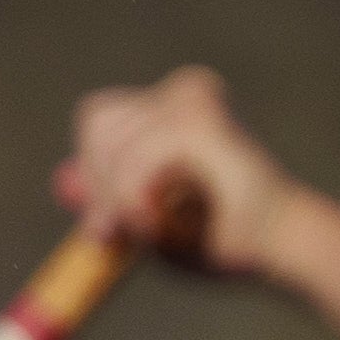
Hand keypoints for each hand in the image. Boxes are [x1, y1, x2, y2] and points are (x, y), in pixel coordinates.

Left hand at [56, 65, 284, 273]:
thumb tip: (62, 179)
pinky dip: (132, 198)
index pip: (98, 118)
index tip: (108, 223)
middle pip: (96, 120)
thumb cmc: (221, 237)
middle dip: (100, 182)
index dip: (93, 169)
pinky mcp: (200, 118)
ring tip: (156, 226)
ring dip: (118, 196)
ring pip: (110, 139)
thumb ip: (105, 197)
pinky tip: (160, 222)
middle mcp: (184, 92)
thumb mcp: (146, 221)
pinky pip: (133, 159)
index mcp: (172, 108)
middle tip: (126, 228)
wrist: (277, 248)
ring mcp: (193, 98)